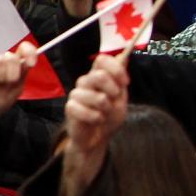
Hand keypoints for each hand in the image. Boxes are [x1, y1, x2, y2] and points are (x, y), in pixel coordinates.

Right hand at [60, 54, 127, 195]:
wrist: (98, 138)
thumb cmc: (109, 117)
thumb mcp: (120, 99)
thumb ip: (120, 80)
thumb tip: (123, 57)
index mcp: (97, 75)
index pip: (102, 60)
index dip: (116, 69)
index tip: (125, 82)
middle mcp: (85, 82)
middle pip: (99, 76)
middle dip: (113, 91)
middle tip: (114, 101)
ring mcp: (76, 94)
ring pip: (96, 96)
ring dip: (106, 109)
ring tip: (104, 114)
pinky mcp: (70, 108)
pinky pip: (86, 110)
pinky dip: (96, 118)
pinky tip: (95, 120)